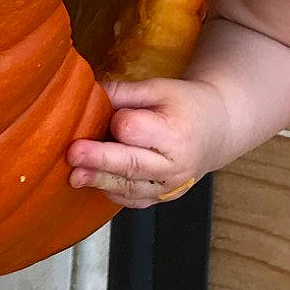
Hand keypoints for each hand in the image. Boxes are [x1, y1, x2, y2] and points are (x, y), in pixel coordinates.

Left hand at [66, 76, 226, 209]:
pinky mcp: (162, 198)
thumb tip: (88, 93)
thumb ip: (123, 92)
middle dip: (99, 160)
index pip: (134, 130)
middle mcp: (175, 166)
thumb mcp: (159, 88)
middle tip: (72, 155)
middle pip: (130, 164)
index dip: (118, 121)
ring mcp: (169, 187)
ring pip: (129, 188)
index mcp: (175, 134)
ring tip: (74, 176)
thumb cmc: (186, 105)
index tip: (113, 115)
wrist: (216, 129)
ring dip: (100, 181)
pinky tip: (96, 183)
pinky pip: (134, 201)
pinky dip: (114, 194)